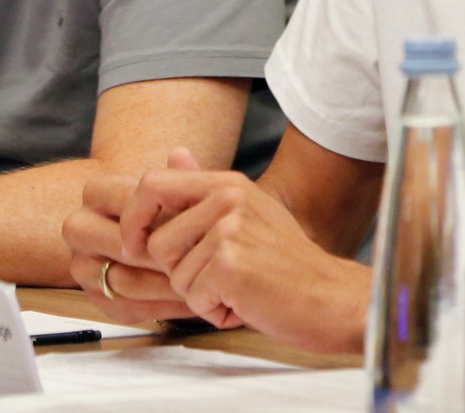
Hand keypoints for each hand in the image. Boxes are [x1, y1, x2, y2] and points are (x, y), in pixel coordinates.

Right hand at [64, 165, 202, 323]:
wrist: (145, 234)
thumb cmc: (163, 208)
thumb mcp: (171, 190)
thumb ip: (179, 175)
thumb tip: (180, 154)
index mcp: (96, 193)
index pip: (129, 205)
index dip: (165, 220)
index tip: (199, 228)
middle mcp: (80, 228)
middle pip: (122, 247)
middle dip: (166, 258)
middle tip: (202, 264)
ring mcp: (83, 265)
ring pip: (125, 281)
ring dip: (168, 286)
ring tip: (202, 285)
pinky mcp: (95, 297)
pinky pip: (128, 308)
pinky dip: (162, 307)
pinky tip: (191, 301)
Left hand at [119, 150, 368, 352]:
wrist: (331, 298)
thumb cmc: (288, 263)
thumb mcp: (249, 212)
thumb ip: (205, 187)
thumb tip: (174, 152)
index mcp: (227, 184)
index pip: (152, 184)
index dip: (133, 218)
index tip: (136, 245)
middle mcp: (227, 200)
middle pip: (157, 241)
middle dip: (178, 272)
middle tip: (218, 277)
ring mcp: (229, 231)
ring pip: (175, 275)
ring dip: (200, 295)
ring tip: (237, 289)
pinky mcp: (231, 265)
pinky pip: (195, 297)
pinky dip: (215, 311)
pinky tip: (245, 303)